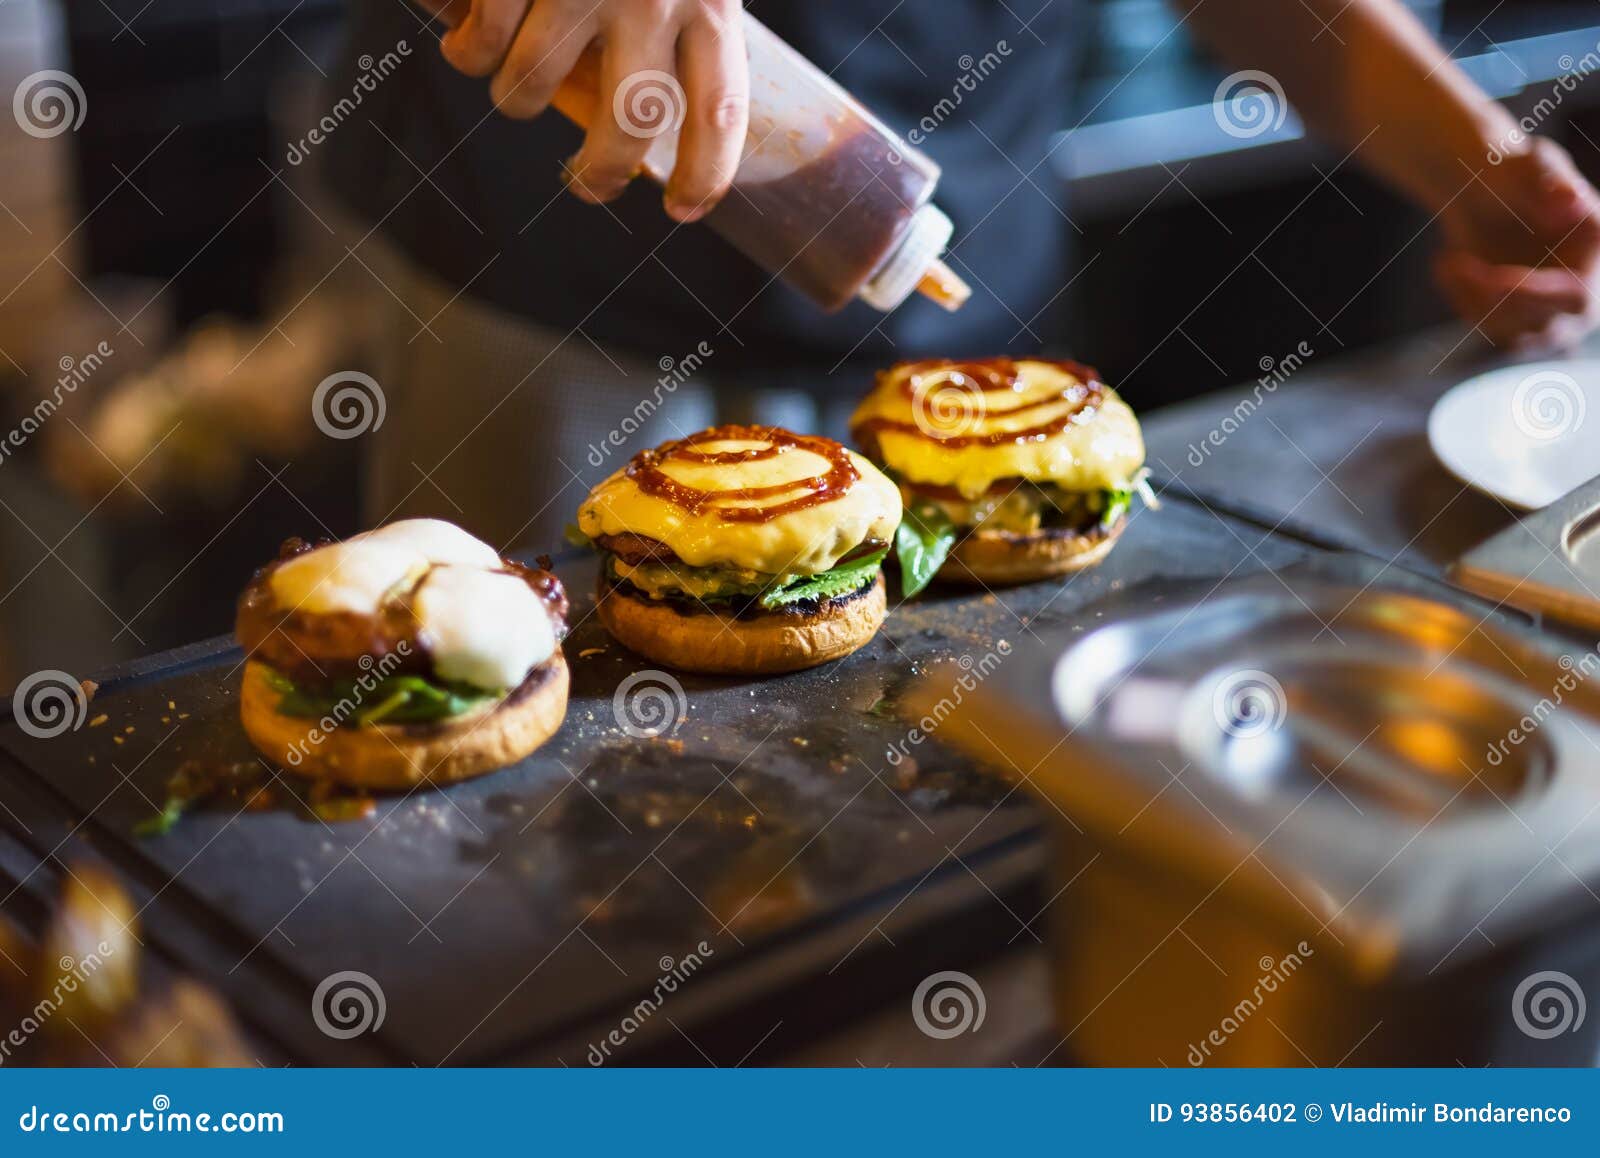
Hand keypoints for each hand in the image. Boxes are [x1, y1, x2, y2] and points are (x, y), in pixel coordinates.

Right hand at [424, 0, 747, 220]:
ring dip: (515, 99)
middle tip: (588, 185)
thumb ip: (685, 11)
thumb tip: (666, 105)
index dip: (706, 172)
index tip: (685, 209)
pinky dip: (467, 52)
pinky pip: (479, 44)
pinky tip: (469, 36)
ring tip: (513, 80)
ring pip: (534, 90)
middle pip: (628, 126)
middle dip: (602, 173)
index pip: (720, 109)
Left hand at [1434, 137, 1599, 348]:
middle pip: (1549, 331)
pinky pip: (1483, 327)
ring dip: (1473, 301)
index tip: (1494, 280)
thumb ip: (1552, 182)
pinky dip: (1460, 298)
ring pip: (1512, 337)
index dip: (1537, 295)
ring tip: (1449, 258)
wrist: (1485, 191)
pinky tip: (1446, 261)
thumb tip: (1569, 201)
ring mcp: (1545, 311)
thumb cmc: (1516, 172)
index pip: (1577, 297)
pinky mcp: (1511, 320)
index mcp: (1597, 255)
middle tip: (1463, 267)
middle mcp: (1579, 294)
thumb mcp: (1534, 165)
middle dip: (1499, 304)